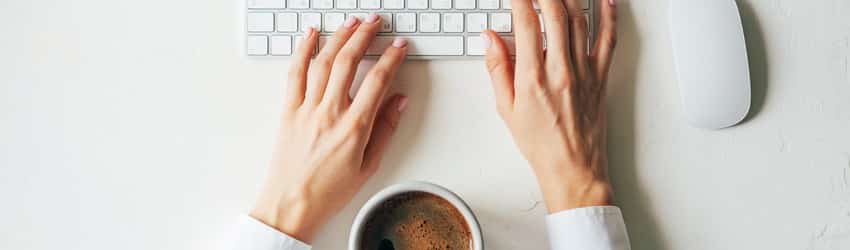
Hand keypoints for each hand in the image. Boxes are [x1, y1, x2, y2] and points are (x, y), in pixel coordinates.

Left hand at [250, 14, 408, 242]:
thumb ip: (385, 129)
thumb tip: (399, 101)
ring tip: (351, 22)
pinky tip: (311, 36)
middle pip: (348, 62)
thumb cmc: (328, 191)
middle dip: (364, 35)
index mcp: (354, 128)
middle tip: (375, 22)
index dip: (391, 58)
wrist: (291, 205)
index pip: (377, 81)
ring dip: (338, 37)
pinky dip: (302, 50)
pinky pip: (295, 73)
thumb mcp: (368, 166)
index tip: (399, 46)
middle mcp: (329, 113)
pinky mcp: (288, 111)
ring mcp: (306, 109)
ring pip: (323, 62)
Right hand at [482, 0, 617, 212]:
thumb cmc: (540, 143)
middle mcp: (561, 70)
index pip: (526, 23)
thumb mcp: (506, 108)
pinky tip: (605, 1)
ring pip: (580, 21)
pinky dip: (608, 16)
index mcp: (533, 78)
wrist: (572, 167)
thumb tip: (489, 39)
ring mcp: (584, 71)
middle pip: (555, 14)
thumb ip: (497, 68)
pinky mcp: (600, 77)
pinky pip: (608, 39)